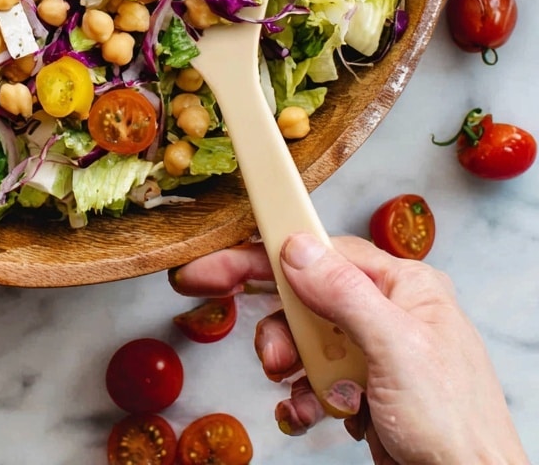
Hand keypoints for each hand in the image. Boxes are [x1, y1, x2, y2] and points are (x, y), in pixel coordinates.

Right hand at [171, 233, 527, 464]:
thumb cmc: (456, 426)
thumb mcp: (395, 349)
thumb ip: (343, 293)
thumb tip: (297, 248)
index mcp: (404, 287)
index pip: (321, 253)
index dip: (266, 256)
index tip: (218, 265)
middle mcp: (388, 314)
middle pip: (307, 297)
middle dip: (275, 320)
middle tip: (223, 311)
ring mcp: (376, 355)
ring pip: (306, 342)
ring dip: (291, 366)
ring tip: (294, 385)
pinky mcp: (366, 392)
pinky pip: (315, 381)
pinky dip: (303, 398)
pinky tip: (309, 411)